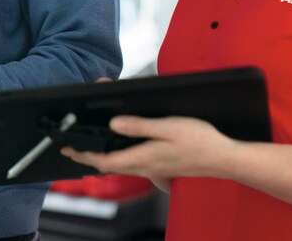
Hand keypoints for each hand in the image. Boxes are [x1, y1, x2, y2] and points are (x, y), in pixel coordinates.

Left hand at [61, 115, 236, 192]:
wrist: (224, 158)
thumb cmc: (200, 140)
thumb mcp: (168, 126)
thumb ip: (139, 125)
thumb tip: (114, 122)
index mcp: (143, 157)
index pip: (105, 160)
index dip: (84, 154)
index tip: (68, 148)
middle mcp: (145, 166)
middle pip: (108, 165)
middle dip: (87, 158)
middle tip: (70, 150)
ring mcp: (153, 169)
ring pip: (120, 166)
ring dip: (101, 159)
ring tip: (88, 150)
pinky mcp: (160, 167)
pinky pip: (132, 165)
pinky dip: (118, 160)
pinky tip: (119, 152)